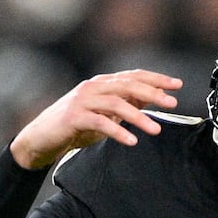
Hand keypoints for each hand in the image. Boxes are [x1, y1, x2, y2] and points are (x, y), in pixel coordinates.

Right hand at [10, 69, 182, 169]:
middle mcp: (93, 87)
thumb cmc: (74, 126)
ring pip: (116, 103)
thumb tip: (152, 98)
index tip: (177, 84)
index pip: (133, 76)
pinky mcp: (73, 117)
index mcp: (102, 83)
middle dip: (152, 92)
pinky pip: (100, 123)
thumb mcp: (104, 113)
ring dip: (138, 116)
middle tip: (172, 103)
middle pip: (127, 85)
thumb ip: (125, 104)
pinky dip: (118, 132)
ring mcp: (82, 101)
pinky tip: (131, 141)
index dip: (156, 78)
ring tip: (155, 130)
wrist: (40, 138)